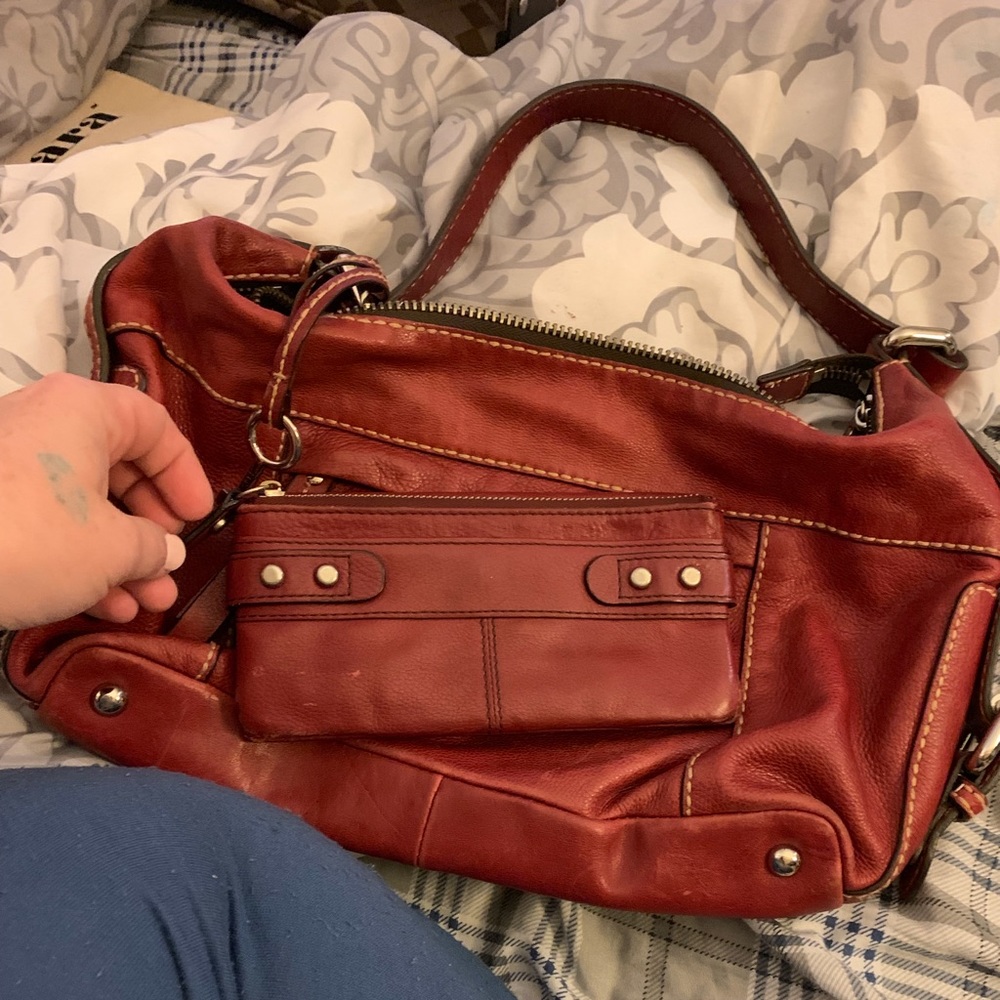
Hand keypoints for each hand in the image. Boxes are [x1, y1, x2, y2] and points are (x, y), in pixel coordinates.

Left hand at [0, 374, 213, 628]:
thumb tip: (165, 551)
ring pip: (82, 505)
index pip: (156, 429)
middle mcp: (45, 423)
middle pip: (118, 470)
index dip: (186, 477)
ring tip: (145, 601)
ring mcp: (8, 463)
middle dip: (150, 531)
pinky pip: (45, 522)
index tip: (200, 518)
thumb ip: (154, 546)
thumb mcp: (114, 548)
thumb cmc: (29, 540)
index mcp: (83, 410)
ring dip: (119, 556)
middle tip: (168, 567)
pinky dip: (77, 560)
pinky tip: (103, 606)